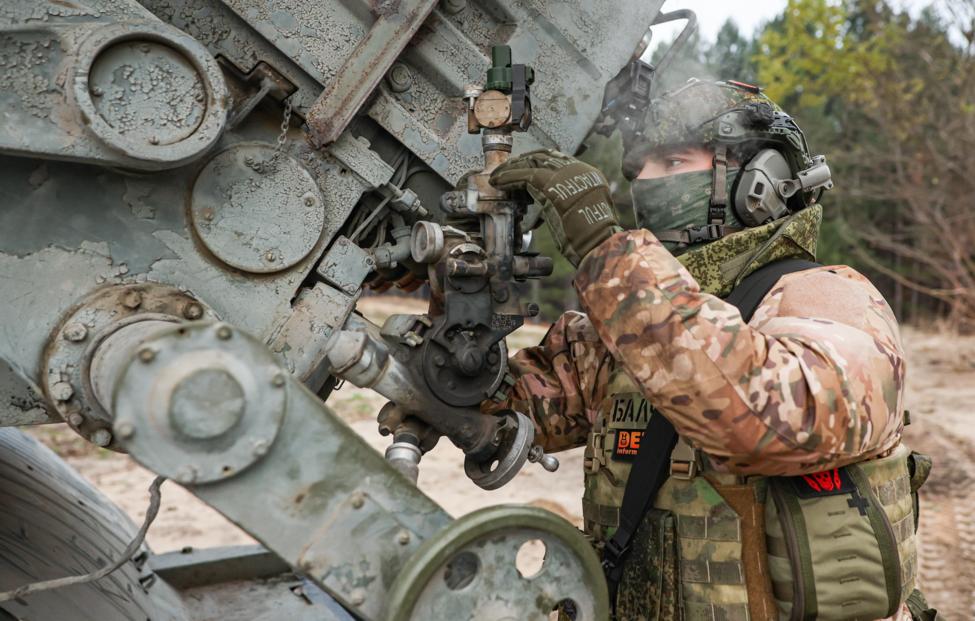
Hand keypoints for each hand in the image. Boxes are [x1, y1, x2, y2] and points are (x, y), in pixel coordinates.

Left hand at [490, 149, 620, 266]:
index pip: (559, 160)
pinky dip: (508, 178)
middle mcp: (578, 169)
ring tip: (497, 176)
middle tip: (507, 169)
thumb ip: (572, 202)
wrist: (598, 242)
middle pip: (544, 157)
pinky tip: (497, 182)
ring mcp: (565, 175)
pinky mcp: (550, 185)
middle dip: (523, 161)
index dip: (539, 162)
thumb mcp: (586, 213)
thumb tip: (555, 203)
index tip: (525, 166)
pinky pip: (523, 176)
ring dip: (511, 169)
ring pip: (531, 163)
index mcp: (588, 175)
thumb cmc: (593, 238)